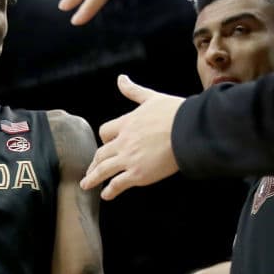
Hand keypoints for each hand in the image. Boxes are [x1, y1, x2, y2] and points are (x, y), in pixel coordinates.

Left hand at [80, 75, 182, 199]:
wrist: (188, 130)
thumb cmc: (174, 113)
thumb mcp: (151, 98)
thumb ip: (134, 91)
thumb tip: (121, 78)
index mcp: (126, 123)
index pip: (105, 131)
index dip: (104, 139)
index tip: (103, 145)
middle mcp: (123, 141)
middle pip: (101, 153)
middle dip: (94, 162)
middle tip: (90, 170)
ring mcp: (129, 159)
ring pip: (103, 169)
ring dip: (93, 178)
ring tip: (86, 184)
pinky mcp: (138, 174)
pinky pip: (118, 184)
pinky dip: (110, 190)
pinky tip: (105, 195)